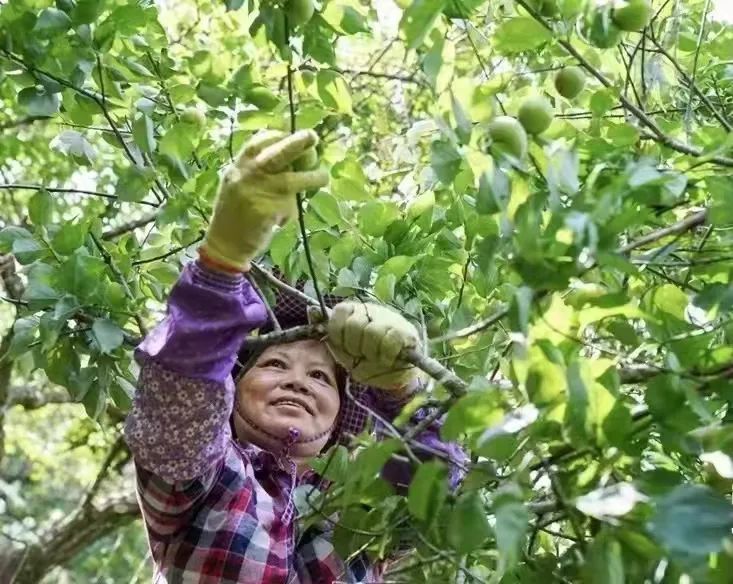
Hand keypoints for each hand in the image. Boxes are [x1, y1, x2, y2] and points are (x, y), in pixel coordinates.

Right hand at [200, 129, 328, 271]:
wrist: (224, 244)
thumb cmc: (236, 213)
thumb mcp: (239, 185)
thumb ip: (258, 171)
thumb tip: (293, 159)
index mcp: (238, 167)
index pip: (259, 142)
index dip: (280, 136)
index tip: (296, 136)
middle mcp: (245, 176)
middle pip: (276, 153)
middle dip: (297, 143)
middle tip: (313, 137)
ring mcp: (256, 193)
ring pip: (291, 180)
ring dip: (312, 178)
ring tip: (323, 177)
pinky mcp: (266, 212)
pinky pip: (289, 206)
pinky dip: (291, 212)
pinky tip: (284, 219)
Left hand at [326, 302, 420, 391]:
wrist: (394, 374)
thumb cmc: (367, 360)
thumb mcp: (344, 350)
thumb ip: (330, 332)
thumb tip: (311, 310)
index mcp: (354, 313)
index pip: (341, 311)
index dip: (339, 333)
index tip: (345, 347)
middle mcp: (372, 311)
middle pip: (354, 324)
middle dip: (355, 347)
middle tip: (363, 355)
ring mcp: (390, 320)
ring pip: (373, 332)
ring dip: (371, 353)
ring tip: (376, 358)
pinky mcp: (406, 332)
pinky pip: (391, 341)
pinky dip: (386, 356)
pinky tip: (388, 360)